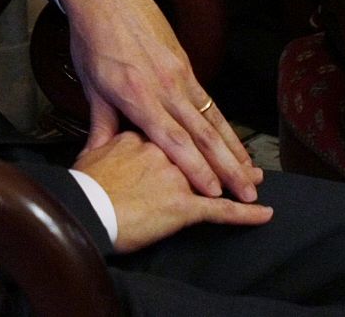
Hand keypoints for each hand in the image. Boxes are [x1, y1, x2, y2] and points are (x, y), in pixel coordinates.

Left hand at [58, 0, 261, 201]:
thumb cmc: (93, 40)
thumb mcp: (91, 86)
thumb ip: (102, 126)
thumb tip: (97, 158)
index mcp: (138, 97)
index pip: (174, 142)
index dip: (197, 170)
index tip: (215, 195)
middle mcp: (165, 88)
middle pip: (203, 135)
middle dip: (228, 168)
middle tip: (249, 194)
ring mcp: (179, 75)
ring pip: (213, 119)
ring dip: (235, 149)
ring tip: (253, 173)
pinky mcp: (186, 64)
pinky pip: (209, 100)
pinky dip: (225, 124)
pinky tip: (235, 142)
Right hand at [73, 131, 272, 252]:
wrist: (83, 207)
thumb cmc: (82, 183)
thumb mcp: (91, 148)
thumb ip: (103, 134)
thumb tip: (103, 130)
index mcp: (145, 133)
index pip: (175, 131)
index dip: (192, 137)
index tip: (203, 139)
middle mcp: (166, 150)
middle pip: (201, 150)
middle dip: (224, 155)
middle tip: (244, 161)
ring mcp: (177, 177)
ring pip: (215, 175)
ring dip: (238, 177)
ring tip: (256, 179)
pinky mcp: (181, 205)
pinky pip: (219, 211)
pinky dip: (243, 214)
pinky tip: (262, 213)